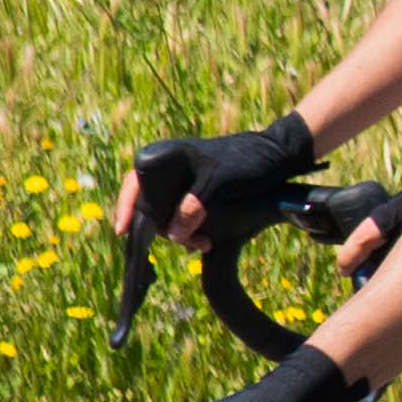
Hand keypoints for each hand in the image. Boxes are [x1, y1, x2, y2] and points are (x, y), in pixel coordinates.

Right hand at [114, 111, 321, 273]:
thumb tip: (172, 235)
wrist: (277, 157)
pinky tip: (204, 242)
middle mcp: (167, 169)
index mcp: (165, 156)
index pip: (134, 183)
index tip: (124, 231)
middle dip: (164, 229)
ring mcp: (180, 184)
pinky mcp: (194, 196)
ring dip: (180, 234)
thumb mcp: (219, 183)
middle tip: (189, 244)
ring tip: (203, 244)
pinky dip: (190, 231)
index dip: (127, 207)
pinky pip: (182, 217)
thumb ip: (194, 206)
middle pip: (149, 206)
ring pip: (167, 216)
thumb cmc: (247, 161)